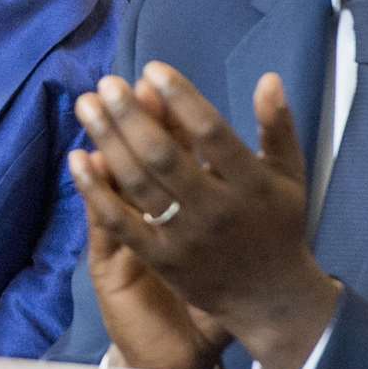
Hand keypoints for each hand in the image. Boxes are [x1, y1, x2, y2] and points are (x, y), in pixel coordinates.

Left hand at [71, 65, 338, 368]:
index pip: (211, 132)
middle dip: (132, 116)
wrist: (269, 298)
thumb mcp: (289, 175)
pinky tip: (77, 159)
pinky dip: (96, 191)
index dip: (180, 98)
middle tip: (107, 83)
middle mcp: (216, 209)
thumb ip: (278, 127)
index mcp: (251, 183)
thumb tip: (267, 78)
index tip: (152, 69)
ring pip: (138, 184)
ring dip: (108, 141)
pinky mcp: (161, 260)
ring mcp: (185, 237)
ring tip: (86, 106)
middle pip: (164, 156)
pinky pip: (121, 222)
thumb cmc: (279, 225)